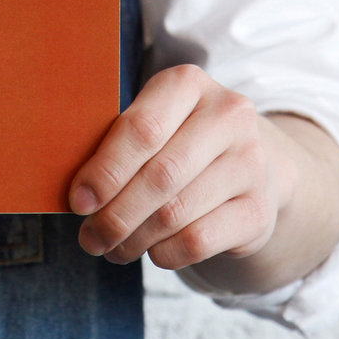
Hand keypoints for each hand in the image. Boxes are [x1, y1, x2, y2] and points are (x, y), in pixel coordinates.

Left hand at [67, 65, 292, 270]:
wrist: (245, 167)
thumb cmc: (173, 143)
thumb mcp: (149, 125)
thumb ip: (114, 145)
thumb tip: (78, 196)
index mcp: (188, 84)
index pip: (142, 129)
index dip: (105, 171)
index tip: (78, 202)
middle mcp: (228, 116)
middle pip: (160, 176)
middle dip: (115, 215)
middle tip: (89, 238)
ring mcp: (251, 162)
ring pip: (176, 213)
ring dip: (134, 239)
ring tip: (112, 248)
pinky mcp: (259, 209)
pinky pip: (199, 241)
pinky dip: (165, 253)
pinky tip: (152, 251)